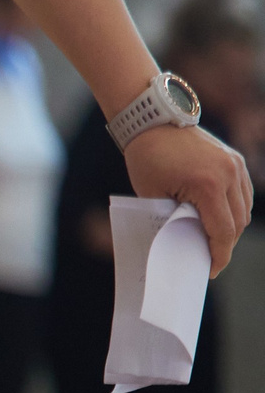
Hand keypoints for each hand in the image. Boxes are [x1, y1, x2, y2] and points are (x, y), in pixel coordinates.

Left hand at [125, 122, 254, 274]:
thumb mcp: (155, 197)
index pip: (222, 231)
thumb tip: (187, 243)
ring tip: (213, 241)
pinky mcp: (235, 159)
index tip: (211, 270)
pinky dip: (235, 209)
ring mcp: (235, 165)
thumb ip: (175, 219)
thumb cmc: (147, 159)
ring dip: (232, 227)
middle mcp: (229, 174)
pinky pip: (243, 192)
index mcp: (208, 186)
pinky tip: (221, 219)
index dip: (218, 255)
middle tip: (210, 260)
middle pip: (237, 223)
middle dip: (224, 245)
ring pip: (244, 209)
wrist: (153, 123)